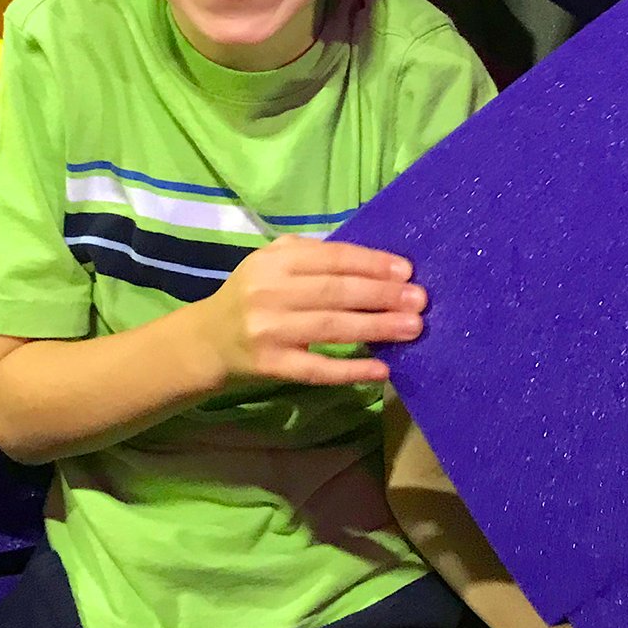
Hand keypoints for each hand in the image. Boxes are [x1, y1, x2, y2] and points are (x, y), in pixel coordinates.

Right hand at [194, 236, 425, 387]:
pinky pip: (318, 369)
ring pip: (333, 328)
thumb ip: (313, 257)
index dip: (372, 263)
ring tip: (412, 328)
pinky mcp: (272, 366)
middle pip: (337, 292)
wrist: (207, 341)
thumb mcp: (271, 264)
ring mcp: (270, 331)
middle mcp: (269, 292)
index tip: (406, 271)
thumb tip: (376, 265)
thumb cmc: (251, 296)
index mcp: (273, 261)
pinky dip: (352, 369)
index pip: (332, 258)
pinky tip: (381, 370)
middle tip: (420, 300)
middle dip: (383, 295)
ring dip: (377, 327)